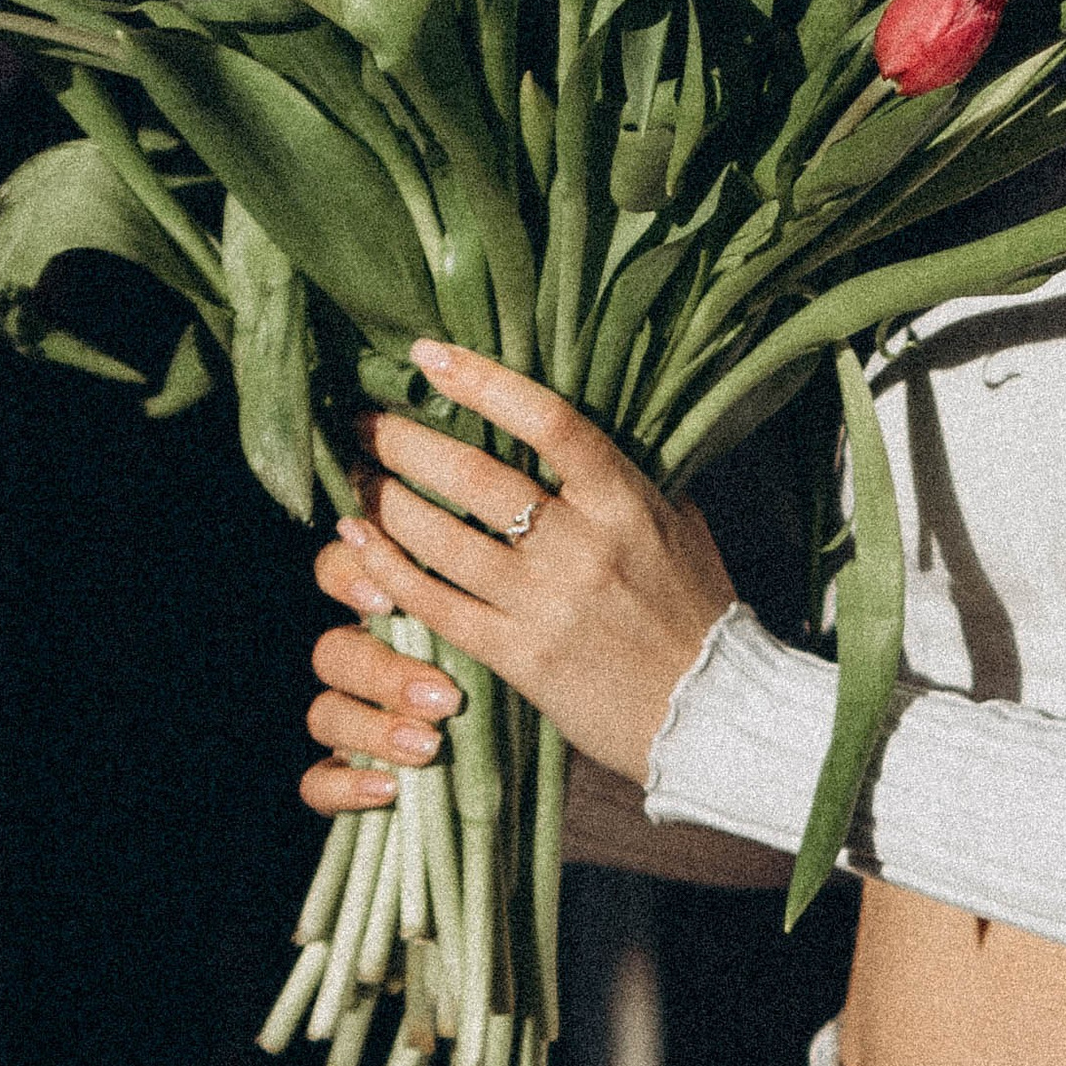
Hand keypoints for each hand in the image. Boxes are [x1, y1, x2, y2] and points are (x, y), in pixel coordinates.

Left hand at [301, 338, 737, 814]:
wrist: (709, 711)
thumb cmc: (696, 609)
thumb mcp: (680, 523)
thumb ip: (627, 477)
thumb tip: (570, 430)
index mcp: (628, 502)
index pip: (550, 421)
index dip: (483, 381)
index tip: (428, 354)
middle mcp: (584, 547)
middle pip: (475, 476)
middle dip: (405, 440)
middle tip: (365, 418)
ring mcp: (547, 604)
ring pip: (441, 539)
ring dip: (384, 499)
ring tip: (356, 474)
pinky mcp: (519, 656)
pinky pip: (433, 603)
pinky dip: (385, 567)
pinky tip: (356, 540)